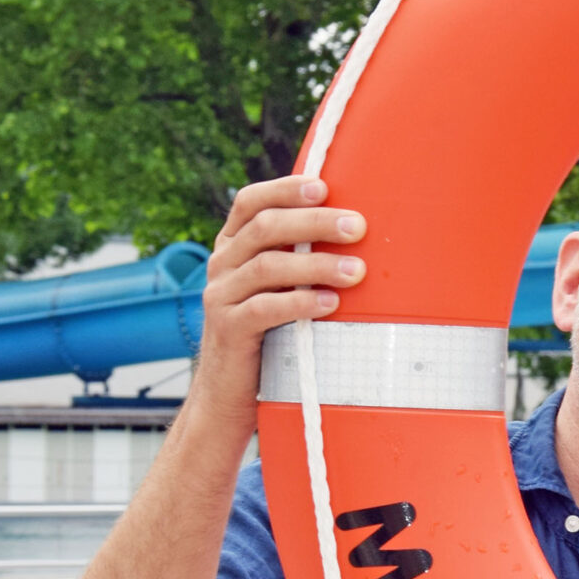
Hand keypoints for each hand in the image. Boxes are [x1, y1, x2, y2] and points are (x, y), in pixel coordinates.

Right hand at [191, 176, 367, 420]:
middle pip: (265, 228)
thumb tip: (357, 231)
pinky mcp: (227, 329)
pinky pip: (262, 309)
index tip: (325, 186)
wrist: (229, 392)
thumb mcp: (281, 288)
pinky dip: (299, 303)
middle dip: (314, 222)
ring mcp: (220, 296)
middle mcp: (222, 264)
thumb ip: (300, 258)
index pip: (251, 201)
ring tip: (356, 271)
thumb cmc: (270, 333)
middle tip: (357, 227)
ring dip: (316, 265)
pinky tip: (329, 304)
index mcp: (233, 245)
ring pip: (267, 266)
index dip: (285, 189)